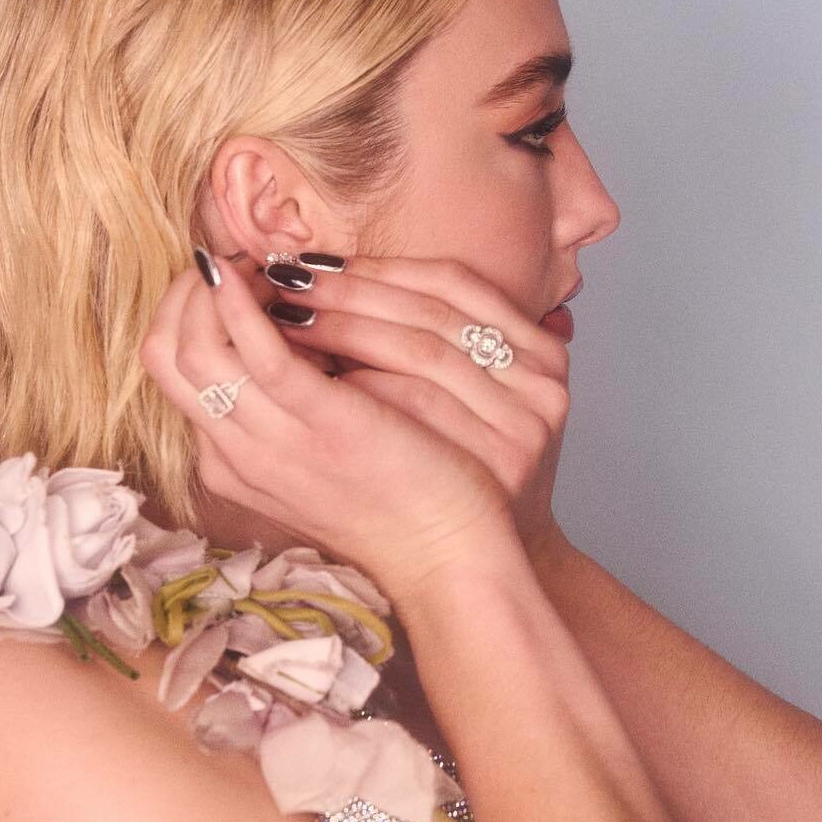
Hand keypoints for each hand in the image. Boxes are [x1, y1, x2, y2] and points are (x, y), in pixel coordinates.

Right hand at [136, 253, 515, 596]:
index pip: (171, 369)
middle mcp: (235, 455)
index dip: (188, 310)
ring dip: (220, 290)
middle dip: (189, 292)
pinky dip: (245, 305)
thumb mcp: (315, 453)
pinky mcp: (322, 425)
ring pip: (195, 350)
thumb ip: (285, 406)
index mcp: (230, 461)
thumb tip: (281, 327)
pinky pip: (260, 355)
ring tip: (261, 266)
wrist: (442, 551)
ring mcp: (271, 444)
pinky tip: (257, 272)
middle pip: (165, 355)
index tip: (234, 279)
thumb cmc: (391, 496)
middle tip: (241, 263)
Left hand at [261, 253, 572, 555]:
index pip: (450, 282)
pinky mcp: (504, 456)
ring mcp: (527, 418)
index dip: (377, 267)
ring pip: (423, 348)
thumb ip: (428, 340)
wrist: (474, 560)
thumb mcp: (465, 397)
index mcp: (536, 346)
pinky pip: (420, 402)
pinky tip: (311, 371)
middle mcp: (541, 376)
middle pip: (431, 311)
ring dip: (346, 328)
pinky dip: (366, 381)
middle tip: (280, 282)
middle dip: (350, 292)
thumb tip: (321, 279)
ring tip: (280, 320)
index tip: (309, 261)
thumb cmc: (451, 472)